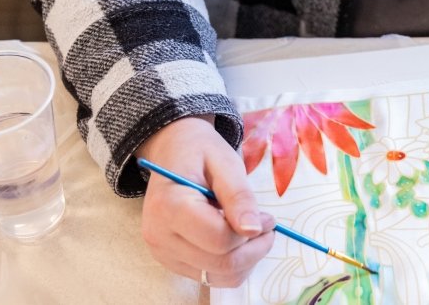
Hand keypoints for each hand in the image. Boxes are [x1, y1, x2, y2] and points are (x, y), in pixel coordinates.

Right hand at [136, 116, 274, 286]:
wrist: (173, 151)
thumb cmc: (201, 152)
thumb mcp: (225, 163)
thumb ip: (239, 197)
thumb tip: (254, 230)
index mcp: (169, 207)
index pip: (220, 240)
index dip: (253, 233)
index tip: (269, 217)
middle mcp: (159, 236)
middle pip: (220, 264)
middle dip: (254, 249)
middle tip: (267, 225)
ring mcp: (162, 252)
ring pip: (216, 277)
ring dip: (245, 261)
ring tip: (252, 232)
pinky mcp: (170, 261)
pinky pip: (209, 278)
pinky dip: (231, 265)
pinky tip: (236, 241)